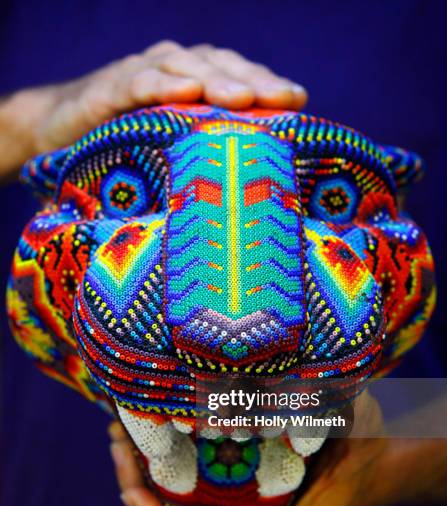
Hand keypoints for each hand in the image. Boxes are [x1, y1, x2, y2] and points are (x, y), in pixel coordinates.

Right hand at [0, 41, 306, 178]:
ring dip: (214, 80)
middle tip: (283, 98)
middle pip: (221, 67)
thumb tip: (255, 182)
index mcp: (196, 81)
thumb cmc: (130, 141)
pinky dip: (158, 84)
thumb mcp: (175, 145)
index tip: (300, 102)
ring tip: (241, 97)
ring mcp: (141, 74)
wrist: (62, 129)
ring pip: (185, 68)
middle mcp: (174, 69)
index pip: (240, 76)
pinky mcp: (108, 89)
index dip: (269, 85)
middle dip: (253, 81)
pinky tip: (181, 92)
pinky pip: (137, 82)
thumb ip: (208, 148)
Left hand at [109, 392, 433, 505]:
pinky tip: (153, 450)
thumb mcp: (344, 421)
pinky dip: (169, 492)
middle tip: (118, 444)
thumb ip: (309, 405)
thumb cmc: (364, 446)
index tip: (130, 486)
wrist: (381, 463)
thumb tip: (255, 378)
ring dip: (148, 493)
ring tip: (123, 440)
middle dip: (140, 499)